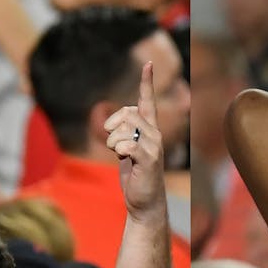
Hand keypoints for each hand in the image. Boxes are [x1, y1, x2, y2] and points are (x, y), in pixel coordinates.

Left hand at [103, 61, 165, 219]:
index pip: (148, 102)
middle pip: (128, 113)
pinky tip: (123, 159)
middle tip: (112, 144)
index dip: (147, 83)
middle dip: (112, 125)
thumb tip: (114, 124)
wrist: (145, 204)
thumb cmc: (136, 178)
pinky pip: (128, 144)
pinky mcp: (150, 160)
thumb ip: (124, 135)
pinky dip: (120, 151)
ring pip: (126, 127)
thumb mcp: (127, 152)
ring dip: (113, 141)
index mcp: (150, 131)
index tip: (149, 63)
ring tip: (118, 155)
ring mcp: (154, 147)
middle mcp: (155, 135)